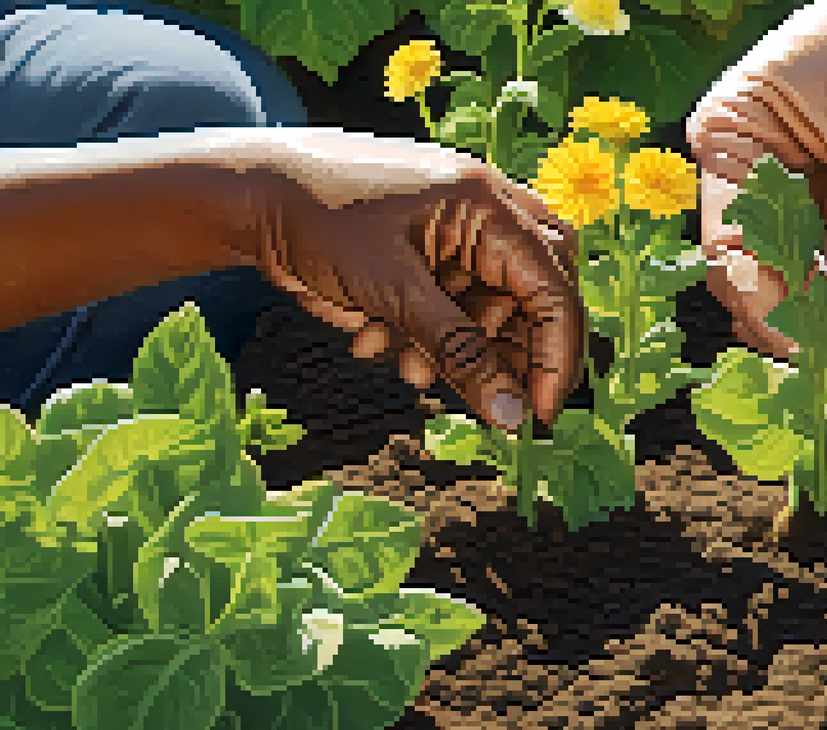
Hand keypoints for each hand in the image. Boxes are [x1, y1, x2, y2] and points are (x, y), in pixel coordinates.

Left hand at [249, 129, 583, 433]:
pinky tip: (376, 339)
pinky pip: (452, 307)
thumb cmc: (318, 220)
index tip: (537, 414)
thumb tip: (512, 415)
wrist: (248, 194)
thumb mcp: (392, 292)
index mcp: (488, 204)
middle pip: (535, 297)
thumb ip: (458, 352)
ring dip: (455, 350)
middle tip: (491, 402)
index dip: (555, 355)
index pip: (553, 288)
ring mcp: (458, 233)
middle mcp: (485, 213)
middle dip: (507, 352)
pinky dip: (424, 335)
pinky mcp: (429, 254)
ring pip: (490, 310)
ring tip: (406, 368)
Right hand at [686, 0, 826, 360]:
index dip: (765, 304)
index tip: (807, 347)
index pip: (729, 246)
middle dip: (793, 315)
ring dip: (824, 311)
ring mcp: (784, 189)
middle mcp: (744, 171)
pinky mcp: (823, 202)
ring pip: (792, 273)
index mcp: (730, 140)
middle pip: (752, 270)